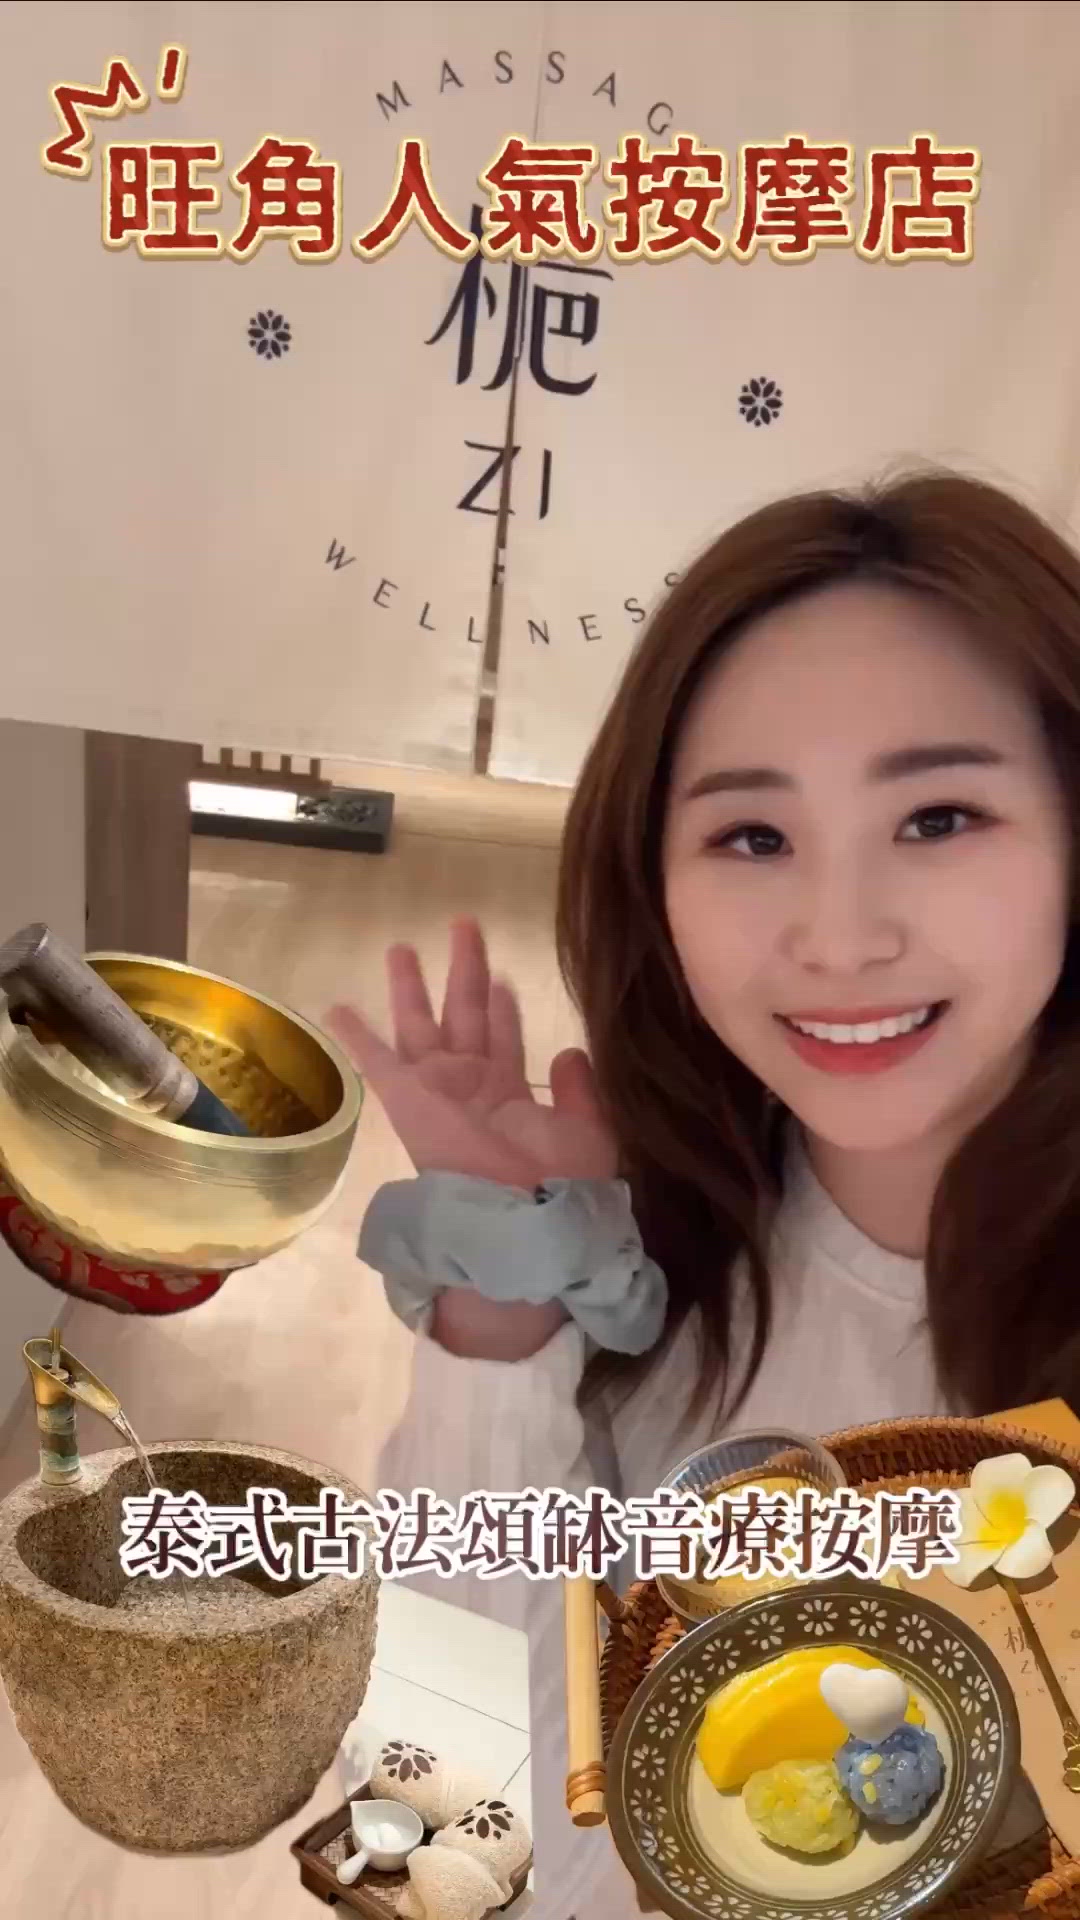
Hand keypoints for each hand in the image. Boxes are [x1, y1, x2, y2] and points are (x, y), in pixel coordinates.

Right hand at [326, 917, 617, 1190]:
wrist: (525, 1215)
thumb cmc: (560, 1179)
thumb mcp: (587, 1129)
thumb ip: (580, 1090)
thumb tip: (569, 1053)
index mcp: (510, 1097)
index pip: (504, 1039)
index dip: (504, 1008)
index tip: (504, 978)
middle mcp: (470, 1087)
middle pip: (465, 1014)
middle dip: (464, 971)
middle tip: (463, 926)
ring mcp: (437, 1089)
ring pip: (422, 1023)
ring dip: (411, 985)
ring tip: (402, 946)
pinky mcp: (408, 1099)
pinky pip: (377, 1060)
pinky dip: (356, 1034)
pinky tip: (337, 1005)